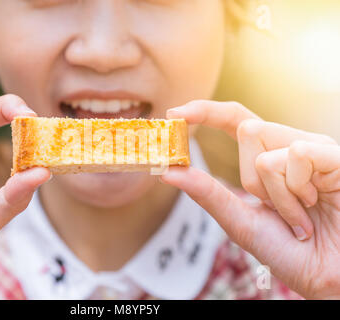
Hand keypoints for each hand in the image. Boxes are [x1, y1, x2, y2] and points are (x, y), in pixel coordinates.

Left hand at [162, 100, 339, 298]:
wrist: (328, 276)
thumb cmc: (289, 251)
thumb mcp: (239, 220)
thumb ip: (207, 193)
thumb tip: (167, 171)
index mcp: (269, 156)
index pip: (235, 120)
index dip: (206, 111)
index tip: (173, 113)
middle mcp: (290, 146)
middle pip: (247, 130)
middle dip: (251, 178)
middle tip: (276, 209)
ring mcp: (314, 149)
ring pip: (266, 148)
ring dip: (275, 194)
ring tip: (300, 215)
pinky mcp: (334, 157)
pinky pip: (296, 154)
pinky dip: (296, 192)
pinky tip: (315, 204)